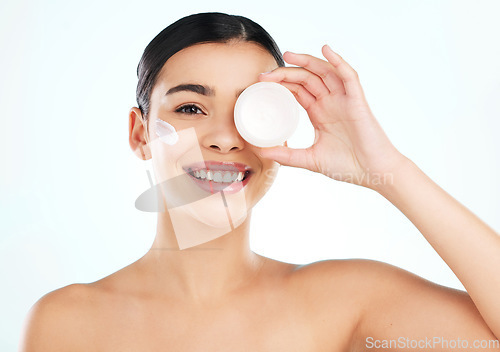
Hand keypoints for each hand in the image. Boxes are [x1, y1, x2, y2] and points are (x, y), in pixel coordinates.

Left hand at [258, 45, 405, 189]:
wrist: (373, 173)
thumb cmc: (347, 166)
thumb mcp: (310, 159)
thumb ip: (287, 156)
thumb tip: (262, 153)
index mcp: (319, 112)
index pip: (297, 90)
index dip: (280, 83)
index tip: (261, 82)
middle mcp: (330, 102)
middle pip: (307, 78)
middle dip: (286, 72)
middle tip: (266, 74)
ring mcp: (344, 100)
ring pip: (324, 72)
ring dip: (307, 61)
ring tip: (288, 55)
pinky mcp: (357, 101)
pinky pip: (349, 76)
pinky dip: (339, 62)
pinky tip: (326, 51)